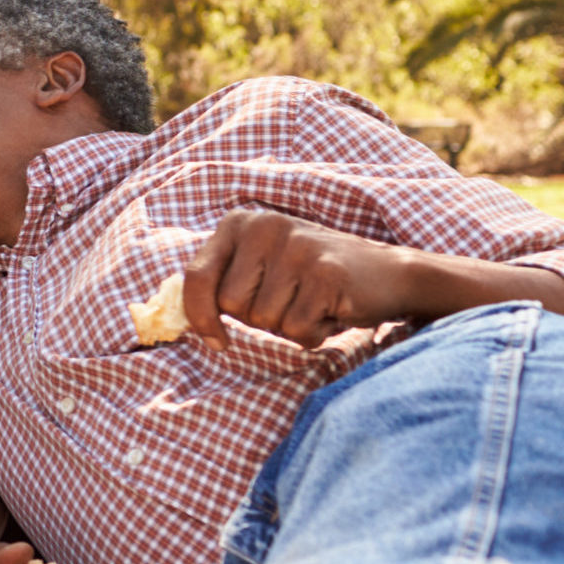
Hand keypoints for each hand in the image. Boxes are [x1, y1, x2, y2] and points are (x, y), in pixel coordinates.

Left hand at [182, 209, 416, 348]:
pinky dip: (314, 334)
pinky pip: (298, 330)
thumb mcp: (262, 266)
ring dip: (290, 326)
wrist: (390, 273)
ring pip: (265, 320)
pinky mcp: (326, 274)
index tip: (216, 340)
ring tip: (314, 303)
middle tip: (293, 302)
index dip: (200, 317)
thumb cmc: (314, 278)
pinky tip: (332, 310)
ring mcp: (297, 248)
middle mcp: (265, 227)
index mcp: (240, 223)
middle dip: (260, 319)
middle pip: (232, 305)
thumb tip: (174, 319)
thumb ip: (222, 281)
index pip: (195, 278)